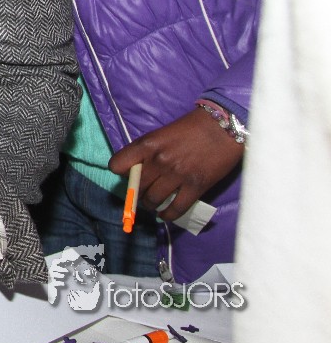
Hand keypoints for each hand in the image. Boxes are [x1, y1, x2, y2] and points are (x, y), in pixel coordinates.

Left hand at [108, 107, 243, 221]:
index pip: (117, 165)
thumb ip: (148, 151)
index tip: (129, 174)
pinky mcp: (196, 187)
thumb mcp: (162, 134)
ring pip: (153, 200)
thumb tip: (136, 171)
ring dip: (150, 205)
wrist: (224, 127)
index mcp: (147, 144)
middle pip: (136, 187)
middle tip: (143, 193)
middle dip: (137, 193)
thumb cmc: (192, 127)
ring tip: (153, 204)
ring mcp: (177, 175)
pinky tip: (166, 214)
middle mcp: (159, 160)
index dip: (121, 171)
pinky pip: (176, 209)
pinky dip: (168, 215)